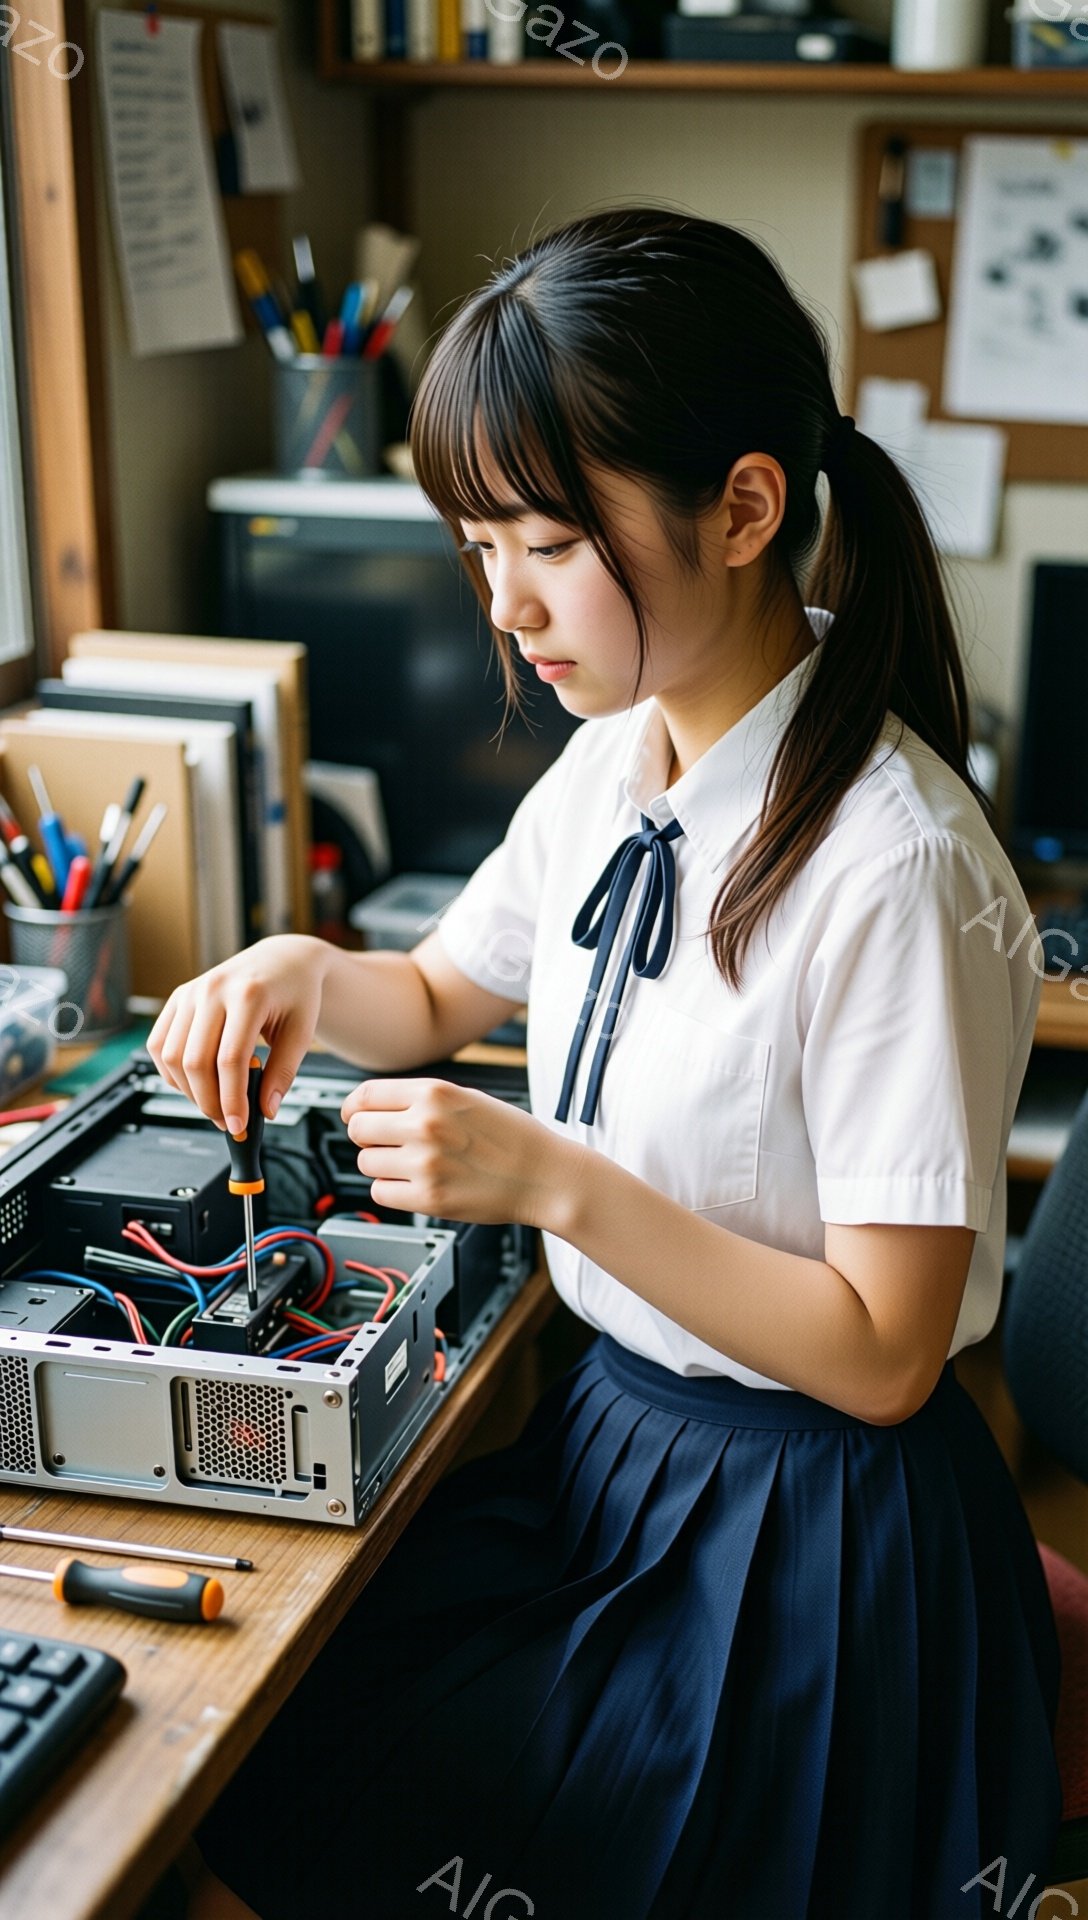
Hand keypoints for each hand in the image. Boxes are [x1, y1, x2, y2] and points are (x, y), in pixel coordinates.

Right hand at [147, 935, 330, 1131]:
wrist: (282, 961)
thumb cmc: (295, 993)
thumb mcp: (301, 1032)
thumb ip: (283, 1072)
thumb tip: (265, 1110)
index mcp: (248, 995)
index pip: (230, 1059)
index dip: (231, 1099)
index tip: (239, 1126)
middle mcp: (213, 990)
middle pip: (195, 1061)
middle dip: (209, 1102)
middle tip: (229, 1123)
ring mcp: (190, 993)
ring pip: (172, 1056)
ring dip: (189, 1091)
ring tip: (216, 1104)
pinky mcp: (177, 998)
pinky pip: (160, 1044)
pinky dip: (172, 1072)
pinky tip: (196, 1083)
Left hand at [340, 1077, 577, 1230]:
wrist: (545, 1175)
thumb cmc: (512, 1137)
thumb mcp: (466, 1098)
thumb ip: (420, 1099)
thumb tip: (371, 1107)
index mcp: (434, 1093)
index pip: (365, 1096)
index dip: (354, 1107)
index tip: (354, 1115)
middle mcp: (425, 1125)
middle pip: (358, 1129)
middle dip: (367, 1136)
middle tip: (387, 1143)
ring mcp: (425, 1163)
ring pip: (366, 1162)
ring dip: (381, 1164)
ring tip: (411, 1164)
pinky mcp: (429, 1198)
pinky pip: (381, 1192)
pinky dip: (392, 1189)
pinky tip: (416, 1184)